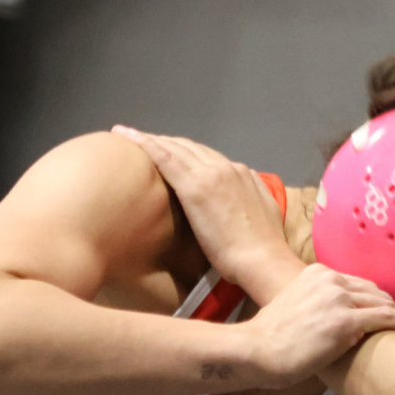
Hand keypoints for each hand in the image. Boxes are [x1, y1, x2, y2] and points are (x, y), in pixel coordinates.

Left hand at [113, 126, 303, 303]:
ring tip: (129, 135)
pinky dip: (145, 143)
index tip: (171, 152)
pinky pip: (164, 157)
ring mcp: (209, 174)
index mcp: (241, 173)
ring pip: (174, 148)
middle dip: (167, 142)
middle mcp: (225, 167)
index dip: (187, 152)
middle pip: (189, 147)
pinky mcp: (194, 187)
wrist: (263, 259)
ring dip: (151, 139)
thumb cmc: (264, 248)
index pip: (208, 156)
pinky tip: (127, 137)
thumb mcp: (266, 212)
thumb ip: (254, 194)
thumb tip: (247, 187)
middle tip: (143, 140)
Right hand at [242, 264, 394, 387]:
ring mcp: (339, 299)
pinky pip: (385, 318)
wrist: (257, 350)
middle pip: (374, 291)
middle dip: (388, 306)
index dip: (373, 299)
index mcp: (318, 273)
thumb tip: (330, 317)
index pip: (357, 283)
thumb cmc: (272, 337)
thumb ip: (316, 302)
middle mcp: (331, 280)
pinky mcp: (346, 321)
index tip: (382, 312)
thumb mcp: (294, 305)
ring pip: (382, 303)